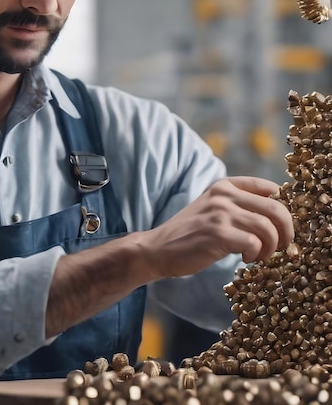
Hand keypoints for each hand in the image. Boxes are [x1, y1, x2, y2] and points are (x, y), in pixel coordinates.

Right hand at [138, 176, 293, 278]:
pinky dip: (255, 255)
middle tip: (282, 246)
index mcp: (224, 185)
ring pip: (268, 228)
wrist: (158, 248)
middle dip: (286, 231)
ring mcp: (220, 213)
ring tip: (258, 255)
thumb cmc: (189, 233)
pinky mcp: (218, 233)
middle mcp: (223, 195)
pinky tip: (244, 258)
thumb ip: (238, 206)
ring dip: (271, 247)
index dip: (283, 209)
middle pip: (276, 208)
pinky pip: (255, 243)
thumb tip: (278, 217)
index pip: (269, 188)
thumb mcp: (212, 209)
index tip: (280, 227)